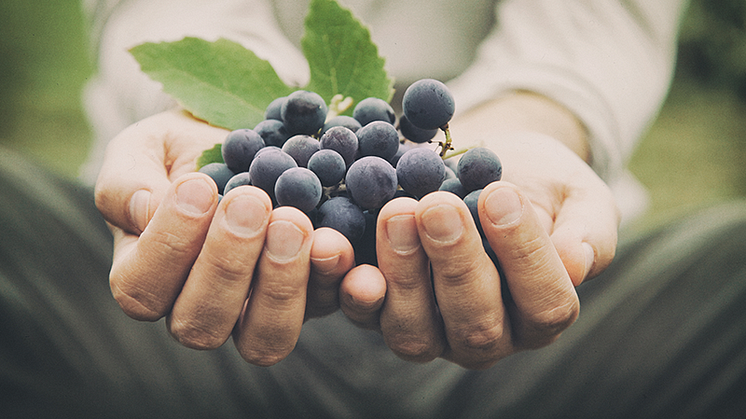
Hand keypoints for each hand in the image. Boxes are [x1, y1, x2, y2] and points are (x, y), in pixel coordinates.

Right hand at [95, 109, 354, 364]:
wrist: (247, 138)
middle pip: (202, 324)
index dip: (167, 245)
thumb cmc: (185, 149)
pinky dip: (334, 278)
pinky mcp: (312, 296)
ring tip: (293, 221)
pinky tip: (336, 241)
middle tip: (251, 202)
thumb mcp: (146, 148)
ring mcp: (259, 309)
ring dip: (280, 283)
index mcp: (149, 277)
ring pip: (265, 337)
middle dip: (227, 265)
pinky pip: (326, 305)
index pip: (142, 288)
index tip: (197, 186)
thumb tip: (142, 210)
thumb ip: (125, 180)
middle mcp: (201, 306)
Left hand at [339, 116, 618, 368]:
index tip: (501, 194)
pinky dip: (348, 285)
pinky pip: (362, 313)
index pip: (544, 303)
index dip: (524, 255)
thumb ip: (589, 231)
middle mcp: (487, 335)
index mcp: (541, 313)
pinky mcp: (382, 309)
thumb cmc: (540, 184)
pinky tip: (339, 248)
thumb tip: (577, 263)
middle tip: (438, 206)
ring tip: (397, 212)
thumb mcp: (579, 197)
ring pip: (413, 329)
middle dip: (454, 263)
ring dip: (401, 273)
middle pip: (474, 323)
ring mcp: (430, 329)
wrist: (487, 167)